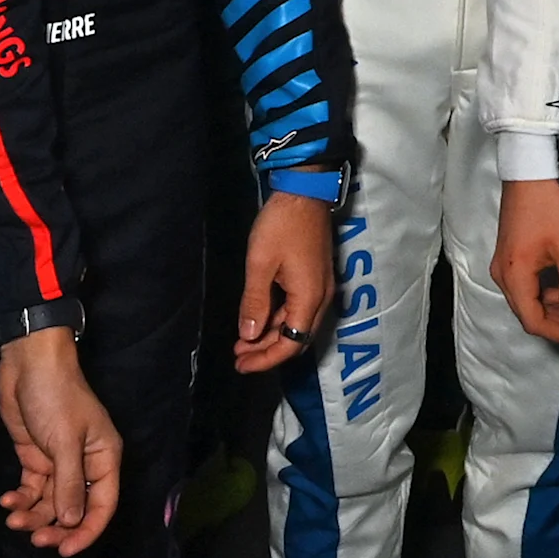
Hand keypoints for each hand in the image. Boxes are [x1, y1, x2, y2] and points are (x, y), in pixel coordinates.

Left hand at [0, 324, 120, 554]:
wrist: (29, 364)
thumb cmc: (57, 396)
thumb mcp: (66, 440)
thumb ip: (69, 484)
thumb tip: (72, 523)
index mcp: (104, 458)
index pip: (103, 505)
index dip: (87, 531)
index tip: (65, 551)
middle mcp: (85, 465)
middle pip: (75, 509)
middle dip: (56, 527)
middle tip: (34, 538)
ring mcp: (59, 463)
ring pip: (50, 503)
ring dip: (33, 515)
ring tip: (13, 518)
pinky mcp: (36, 458)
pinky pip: (32, 490)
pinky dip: (20, 499)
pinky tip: (7, 501)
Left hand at [232, 191, 334, 372]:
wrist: (304, 192)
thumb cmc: (281, 226)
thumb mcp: (260, 264)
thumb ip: (255, 302)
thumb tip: (250, 336)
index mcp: (309, 298)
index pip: (290, 344)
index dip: (266, 360)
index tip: (240, 365)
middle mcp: (320, 298)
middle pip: (297, 339)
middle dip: (268, 351)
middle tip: (238, 356)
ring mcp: (320, 287)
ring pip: (297, 325)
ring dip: (271, 336)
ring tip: (243, 341)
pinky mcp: (316, 277)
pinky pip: (298, 309)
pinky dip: (278, 319)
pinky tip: (258, 318)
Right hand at [492, 178, 558, 345]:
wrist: (529, 177)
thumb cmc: (548, 210)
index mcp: (514, 277)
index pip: (533, 320)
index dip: (558, 332)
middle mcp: (502, 276)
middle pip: (527, 313)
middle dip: (556, 323)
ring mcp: (503, 267)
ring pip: (527, 301)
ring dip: (551, 308)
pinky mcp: (508, 258)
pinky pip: (525, 286)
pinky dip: (545, 293)